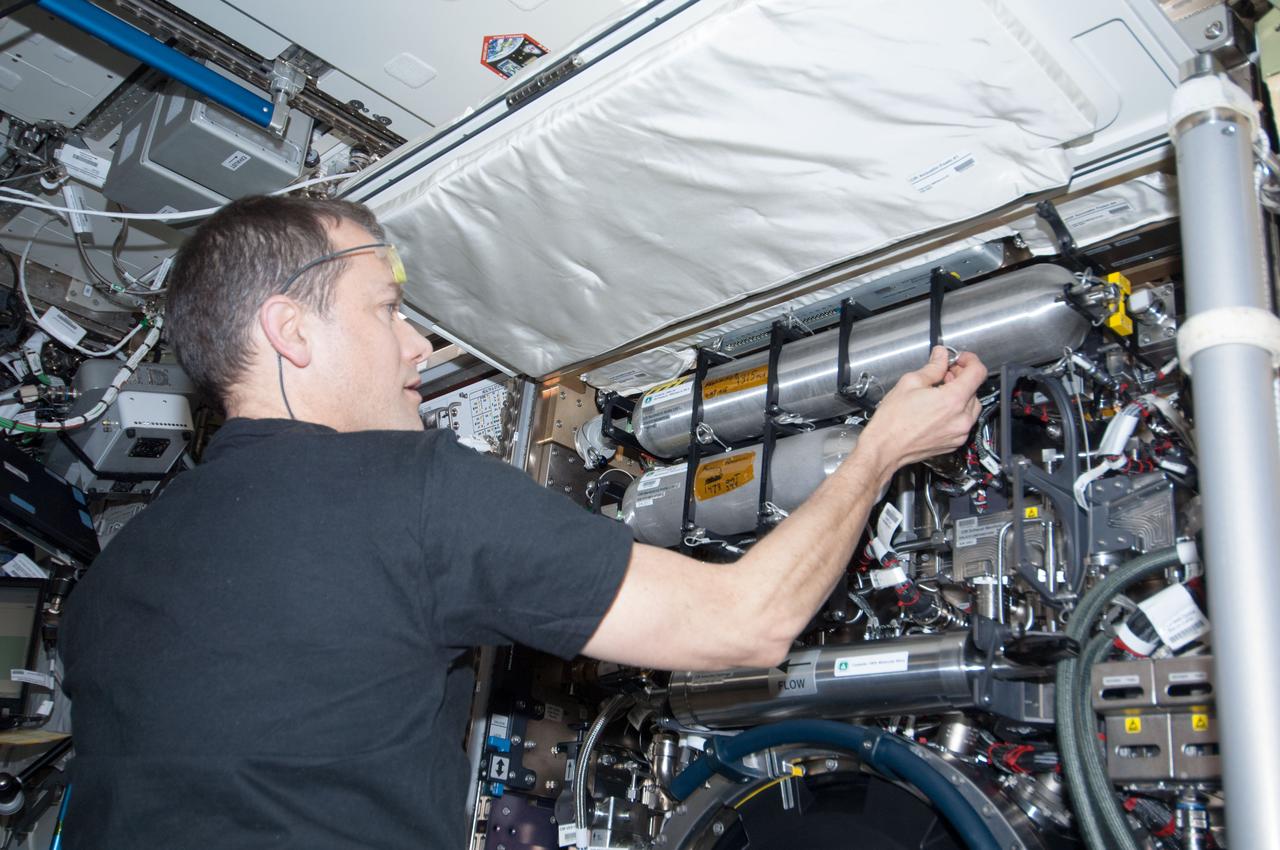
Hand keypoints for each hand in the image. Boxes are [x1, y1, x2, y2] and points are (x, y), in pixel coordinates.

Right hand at [857, 346, 987, 473]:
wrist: (885, 448)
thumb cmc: (892, 421)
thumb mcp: (910, 383)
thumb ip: (932, 367)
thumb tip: (941, 356)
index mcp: (953, 400)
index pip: (978, 372)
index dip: (970, 360)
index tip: (961, 359)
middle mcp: (961, 418)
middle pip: (975, 389)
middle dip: (961, 378)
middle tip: (944, 374)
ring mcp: (960, 433)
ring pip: (971, 406)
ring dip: (961, 395)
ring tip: (939, 393)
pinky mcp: (954, 443)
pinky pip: (964, 422)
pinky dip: (956, 412)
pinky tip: (938, 409)